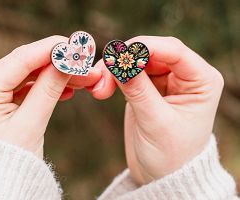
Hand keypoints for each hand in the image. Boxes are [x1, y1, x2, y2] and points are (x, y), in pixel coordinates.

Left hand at [0, 36, 101, 158]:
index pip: (19, 59)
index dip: (51, 48)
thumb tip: (69, 60)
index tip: (76, 44)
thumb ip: (50, 87)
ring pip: (22, 76)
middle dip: (56, 64)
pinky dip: (39, 88)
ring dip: (51, 76)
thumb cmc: (10, 164)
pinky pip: (17, 88)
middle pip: (22, 66)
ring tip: (80, 79)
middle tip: (85, 65)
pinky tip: (63, 88)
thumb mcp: (32, 124)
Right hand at [91, 36, 223, 184]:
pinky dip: (114, 77)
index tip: (118, 54)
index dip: (144, 47)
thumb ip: (138, 89)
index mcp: (202, 81)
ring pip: (136, 61)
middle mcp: (185, 76)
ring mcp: (165, 81)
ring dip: (115, 69)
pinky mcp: (148, 88)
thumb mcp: (156, 123)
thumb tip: (118, 60)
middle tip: (102, 73)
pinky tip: (102, 87)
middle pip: (151, 52)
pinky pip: (128, 73)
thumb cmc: (170, 156)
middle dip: (125, 60)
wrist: (162, 176)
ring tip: (99, 88)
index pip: (174, 51)